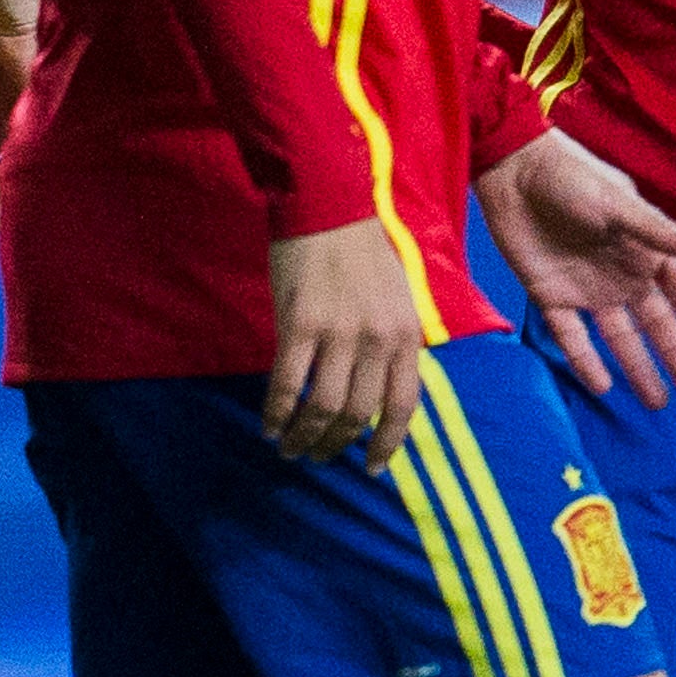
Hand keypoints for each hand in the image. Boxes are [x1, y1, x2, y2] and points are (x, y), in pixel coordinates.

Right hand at [263, 216, 427, 465]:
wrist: (327, 207)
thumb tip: (377, 391)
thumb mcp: (397, 299)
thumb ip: (392, 343)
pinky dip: (275, 412)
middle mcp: (378, 340)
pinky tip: (268, 426)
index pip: (403, 407)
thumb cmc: (362, 251)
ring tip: (290, 448)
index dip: (387, 445)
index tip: (371, 469)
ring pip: (322, 407)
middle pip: (358, 414)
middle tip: (316, 456)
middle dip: (336, 445)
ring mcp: (339, 334)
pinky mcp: (300, 326)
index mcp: (406, 335)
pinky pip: (286, 383)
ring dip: (304, 436)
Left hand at [476, 128, 675, 405]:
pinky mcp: (550, 296)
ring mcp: (587, 289)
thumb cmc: (572, 178)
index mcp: (646, 252)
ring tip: (655, 401)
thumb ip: (660, 232)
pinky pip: (571, 337)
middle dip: (675, 355)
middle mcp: (622, 276)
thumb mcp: (619, 204)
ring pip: (618, 338)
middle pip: (656, 324)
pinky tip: (602, 386)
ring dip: (637, 368)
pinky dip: (585, 361)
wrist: (513, 171)